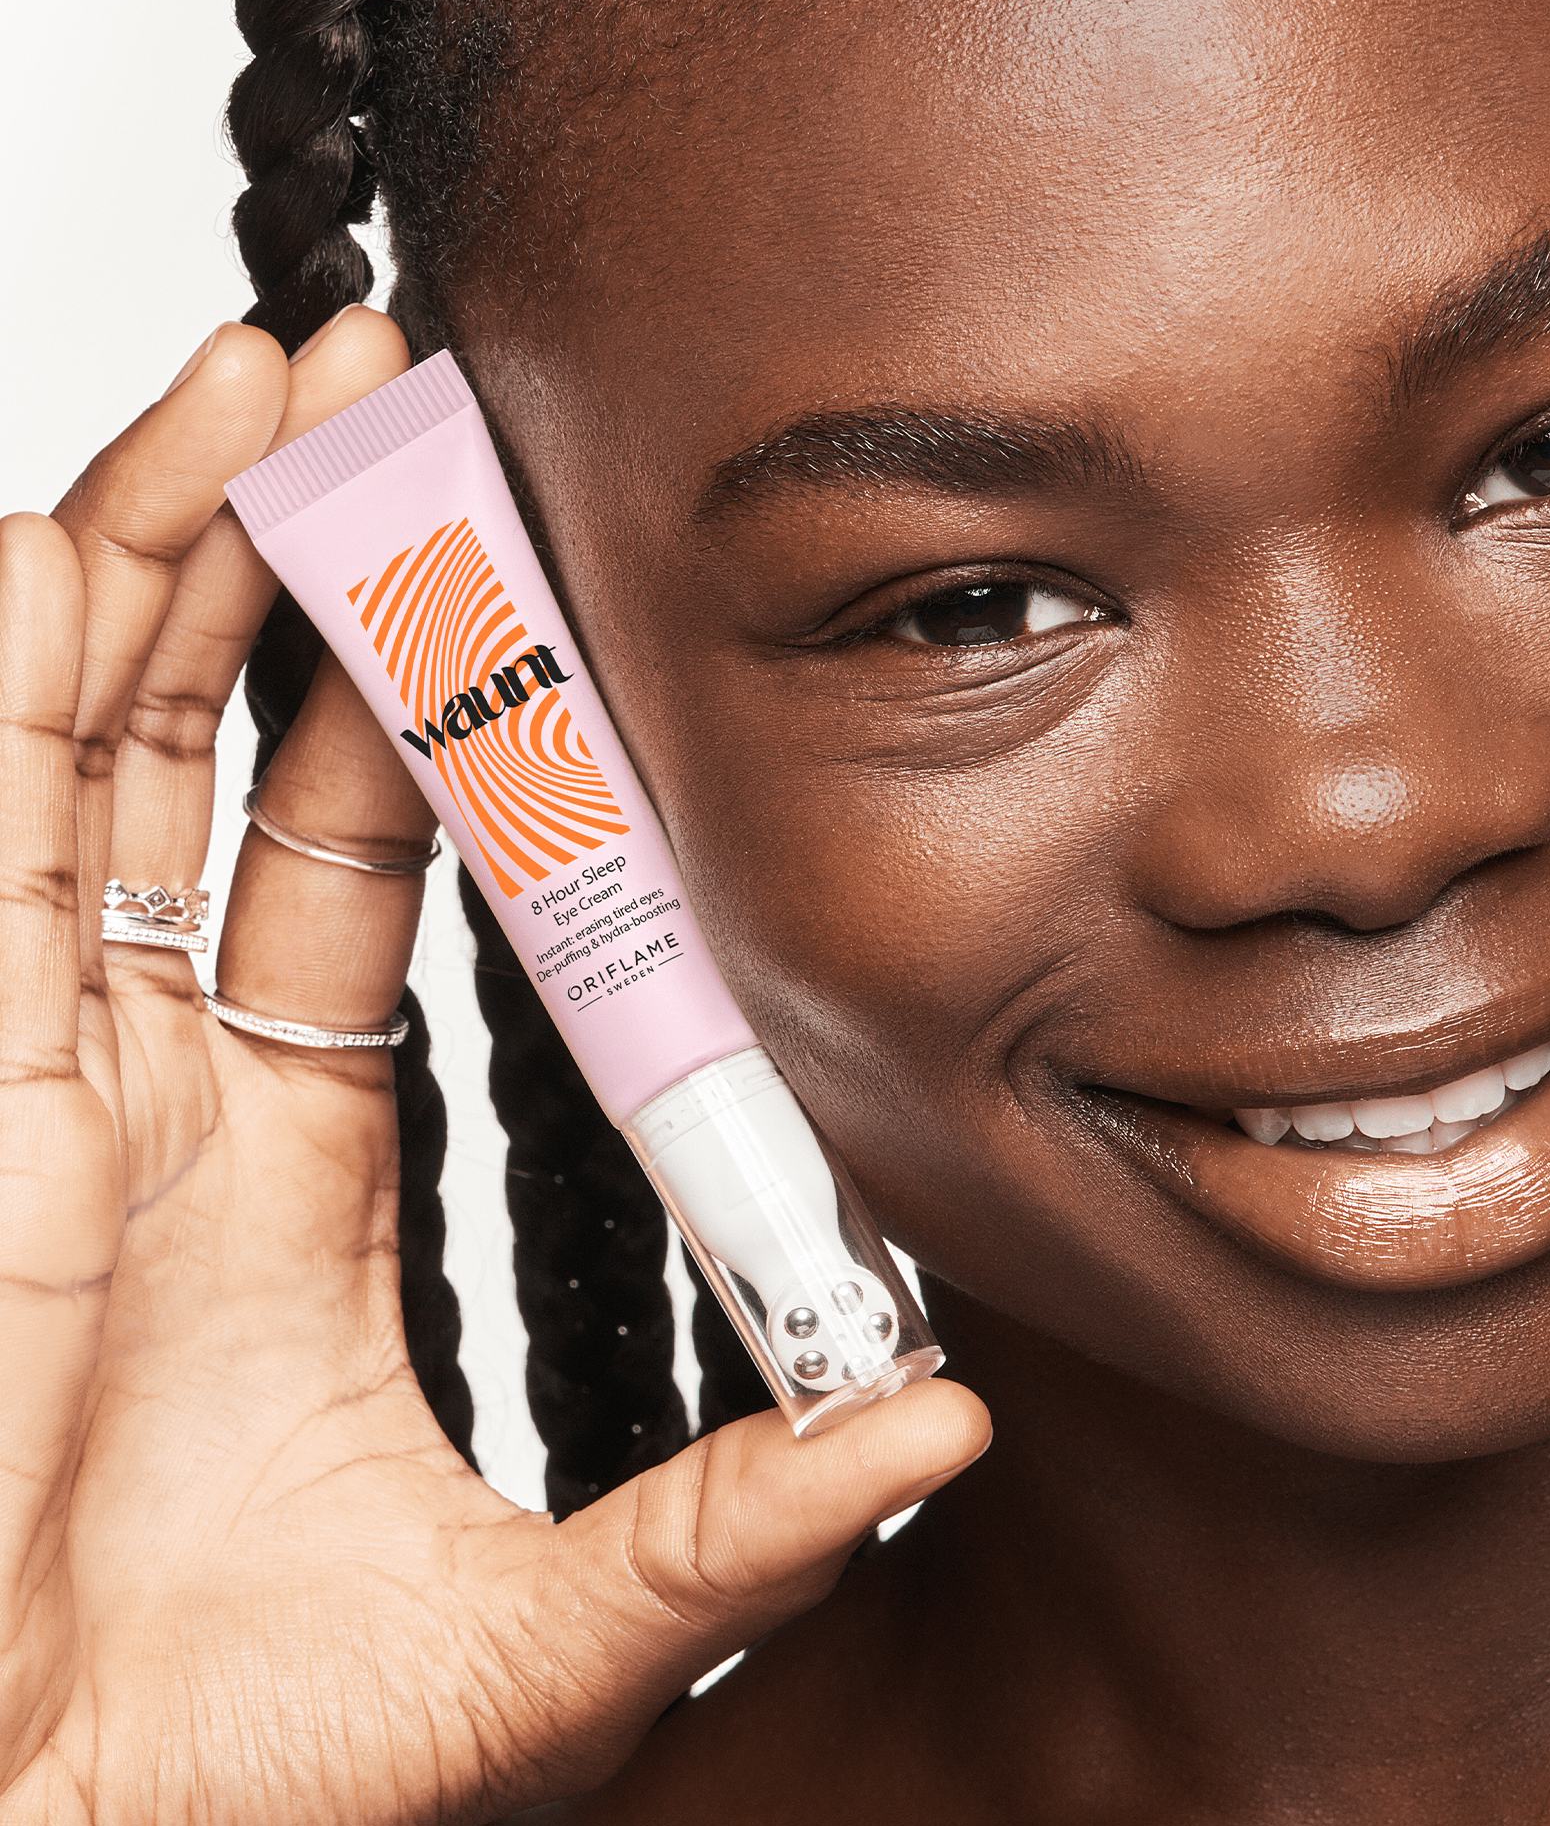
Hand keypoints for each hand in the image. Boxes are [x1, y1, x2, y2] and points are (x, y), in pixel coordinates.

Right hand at [0, 309, 990, 1824]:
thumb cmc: (236, 1769)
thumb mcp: (541, 1633)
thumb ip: (734, 1519)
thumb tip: (953, 1424)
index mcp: (282, 1159)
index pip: (369, 866)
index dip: (436, 719)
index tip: (526, 583)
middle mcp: (150, 1078)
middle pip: (222, 752)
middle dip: (299, 566)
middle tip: (401, 389)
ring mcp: (33, 1065)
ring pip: (92, 738)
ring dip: (170, 543)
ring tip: (278, 367)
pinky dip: (14, 667)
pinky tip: (84, 525)